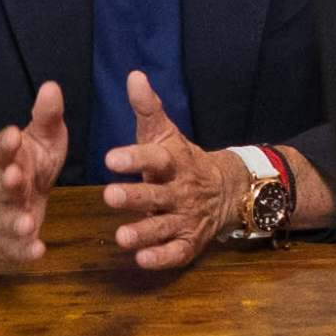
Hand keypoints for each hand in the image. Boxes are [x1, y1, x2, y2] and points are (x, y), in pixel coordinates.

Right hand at [0, 80, 66, 261]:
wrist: (11, 192)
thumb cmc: (31, 161)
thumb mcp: (42, 137)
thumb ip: (47, 116)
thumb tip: (52, 87)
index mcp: (9, 159)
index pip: (2, 149)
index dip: (6, 143)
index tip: (12, 135)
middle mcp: (2, 188)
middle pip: (2, 185)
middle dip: (8, 181)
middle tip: (14, 177)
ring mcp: (3, 214)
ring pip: (4, 219)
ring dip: (14, 221)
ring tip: (27, 223)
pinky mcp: (10, 238)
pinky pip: (14, 248)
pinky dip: (23, 251)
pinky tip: (38, 252)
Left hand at [101, 69, 247, 271]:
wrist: (226, 190)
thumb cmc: (182, 160)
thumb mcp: (166, 132)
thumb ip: (148, 107)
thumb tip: (133, 75)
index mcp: (173, 162)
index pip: (156, 158)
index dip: (135, 158)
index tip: (110, 159)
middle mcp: (181, 190)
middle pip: (157, 194)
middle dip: (135, 196)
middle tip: (109, 196)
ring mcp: (187, 218)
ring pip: (164, 226)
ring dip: (144, 232)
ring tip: (121, 238)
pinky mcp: (190, 242)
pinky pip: (178, 252)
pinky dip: (162, 258)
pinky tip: (142, 260)